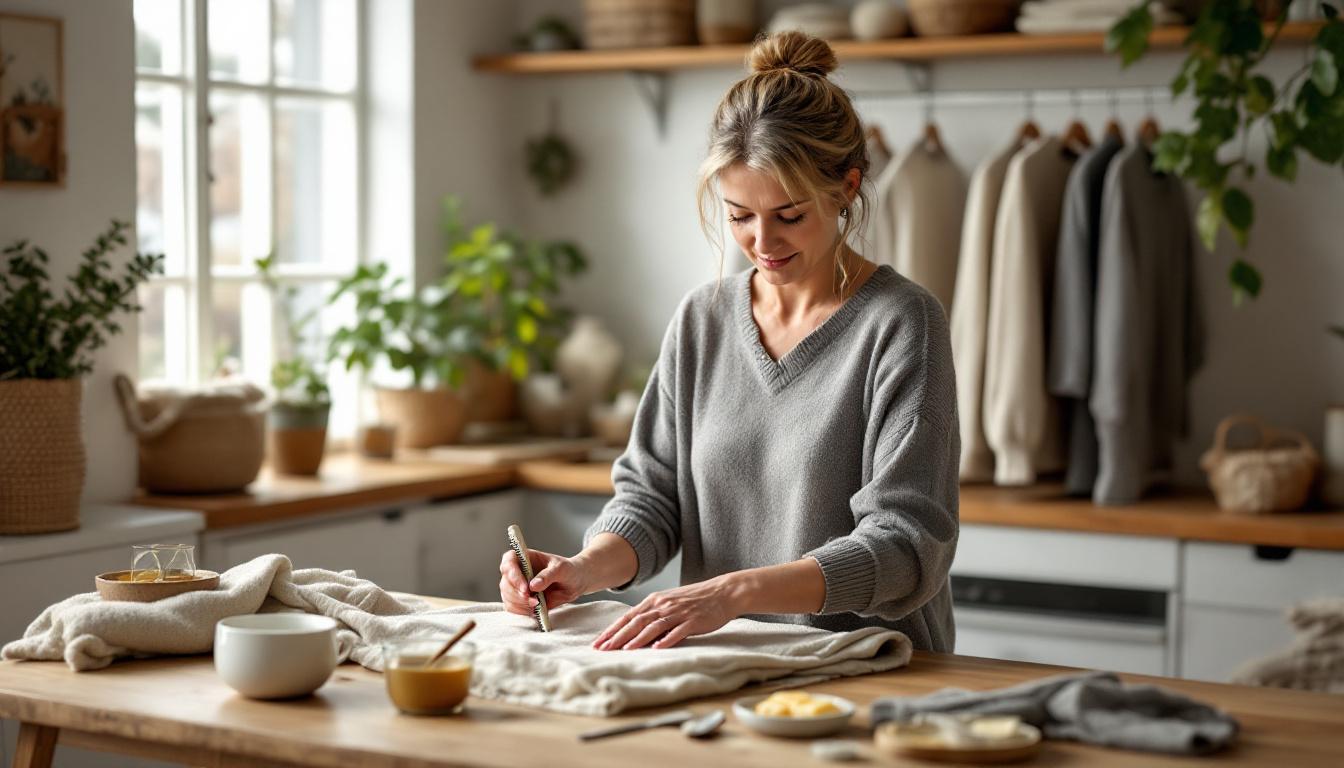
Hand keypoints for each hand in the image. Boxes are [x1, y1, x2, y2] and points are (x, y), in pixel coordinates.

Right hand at [498, 548, 589, 617]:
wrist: (574, 583)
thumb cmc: (567, 570)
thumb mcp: (561, 569)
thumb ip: (548, 575)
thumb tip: (533, 585)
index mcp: (524, 558)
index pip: (508, 562)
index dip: (513, 575)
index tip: (525, 588)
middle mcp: (517, 571)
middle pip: (505, 583)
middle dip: (517, 595)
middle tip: (533, 601)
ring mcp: (516, 586)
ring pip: (507, 597)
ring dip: (520, 604)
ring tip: (537, 605)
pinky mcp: (519, 600)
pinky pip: (513, 608)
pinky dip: (522, 611)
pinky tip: (535, 610)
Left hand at [592, 575, 743, 650]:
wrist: (723, 592)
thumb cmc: (695, 600)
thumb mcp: (670, 603)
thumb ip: (653, 615)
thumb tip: (635, 633)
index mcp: (655, 600)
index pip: (628, 617)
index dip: (612, 630)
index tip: (598, 643)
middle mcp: (663, 605)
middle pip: (636, 622)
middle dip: (618, 636)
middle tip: (602, 649)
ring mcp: (678, 612)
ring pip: (653, 626)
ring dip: (637, 638)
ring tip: (624, 650)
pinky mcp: (693, 620)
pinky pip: (677, 631)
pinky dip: (666, 639)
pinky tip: (657, 648)